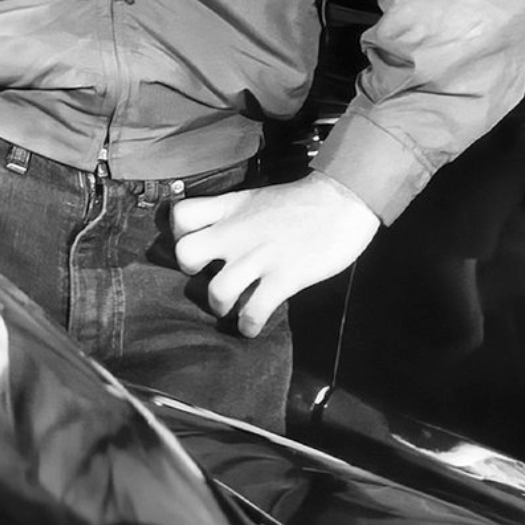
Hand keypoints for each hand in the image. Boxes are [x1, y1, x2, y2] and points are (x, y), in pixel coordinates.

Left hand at [170, 174, 380, 337]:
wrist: (343, 200)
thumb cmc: (304, 200)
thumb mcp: (258, 198)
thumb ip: (235, 216)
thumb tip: (220, 240)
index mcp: (231, 207)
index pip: (181, 215)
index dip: (180, 234)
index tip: (197, 244)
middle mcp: (237, 231)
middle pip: (185, 254)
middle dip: (191, 272)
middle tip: (209, 275)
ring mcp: (259, 256)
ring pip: (216, 293)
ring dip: (221, 306)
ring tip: (234, 304)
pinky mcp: (284, 277)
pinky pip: (253, 313)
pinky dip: (249, 326)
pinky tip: (253, 324)